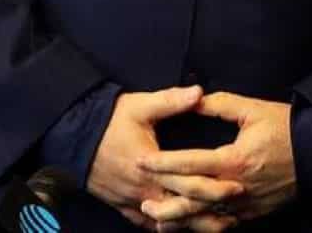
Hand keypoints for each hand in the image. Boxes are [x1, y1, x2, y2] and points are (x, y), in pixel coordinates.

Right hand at [86, 87, 234, 229]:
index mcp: (151, 166)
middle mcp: (142, 189)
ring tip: (218, 227)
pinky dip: (166, 228)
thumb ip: (172, 101)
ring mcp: (131, 201)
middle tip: (236, 216)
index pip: (188, 183)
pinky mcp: (122, 205)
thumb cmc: (109, 121)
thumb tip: (199, 92)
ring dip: (190, 226)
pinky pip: (146, 224)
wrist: (73, 137)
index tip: (238, 188)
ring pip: (165, 222)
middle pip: (181, 209)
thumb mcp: (141, 106)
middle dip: (208, 214)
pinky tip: (182, 229)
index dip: (214, 187)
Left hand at [138, 93, 296, 227]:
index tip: (141, 161)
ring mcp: (244, 203)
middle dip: (162, 196)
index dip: (162, 163)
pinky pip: (222, 224)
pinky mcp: (252, 212)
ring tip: (155, 217)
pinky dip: (201, 226)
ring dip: (176, 218)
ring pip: (202, 217)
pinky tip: (187, 225)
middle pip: (190, 197)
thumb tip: (194, 99)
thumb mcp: (255, 110)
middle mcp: (235, 186)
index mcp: (234, 159)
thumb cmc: (287, 129)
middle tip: (140, 196)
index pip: (189, 163)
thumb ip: (222, 105)